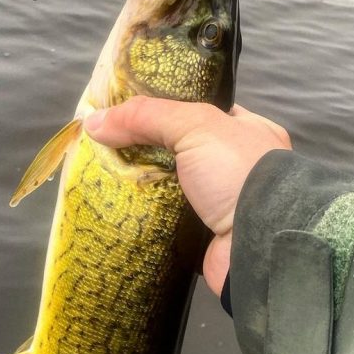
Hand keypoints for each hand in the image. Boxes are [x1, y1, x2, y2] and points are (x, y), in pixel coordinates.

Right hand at [84, 97, 291, 295]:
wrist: (259, 246)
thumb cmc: (238, 173)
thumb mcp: (195, 126)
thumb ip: (146, 116)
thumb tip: (94, 121)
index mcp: (248, 131)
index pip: (200, 110)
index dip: (163, 107)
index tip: (126, 111)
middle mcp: (238, 166)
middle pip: (181, 150)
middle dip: (146, 149)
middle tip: (107, 146)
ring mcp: (223, 204)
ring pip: (172, 187)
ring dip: (143, 186)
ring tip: (103, 177)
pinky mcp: (206, 237)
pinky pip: (169, 222)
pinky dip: (147, 217)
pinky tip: (118, 208)